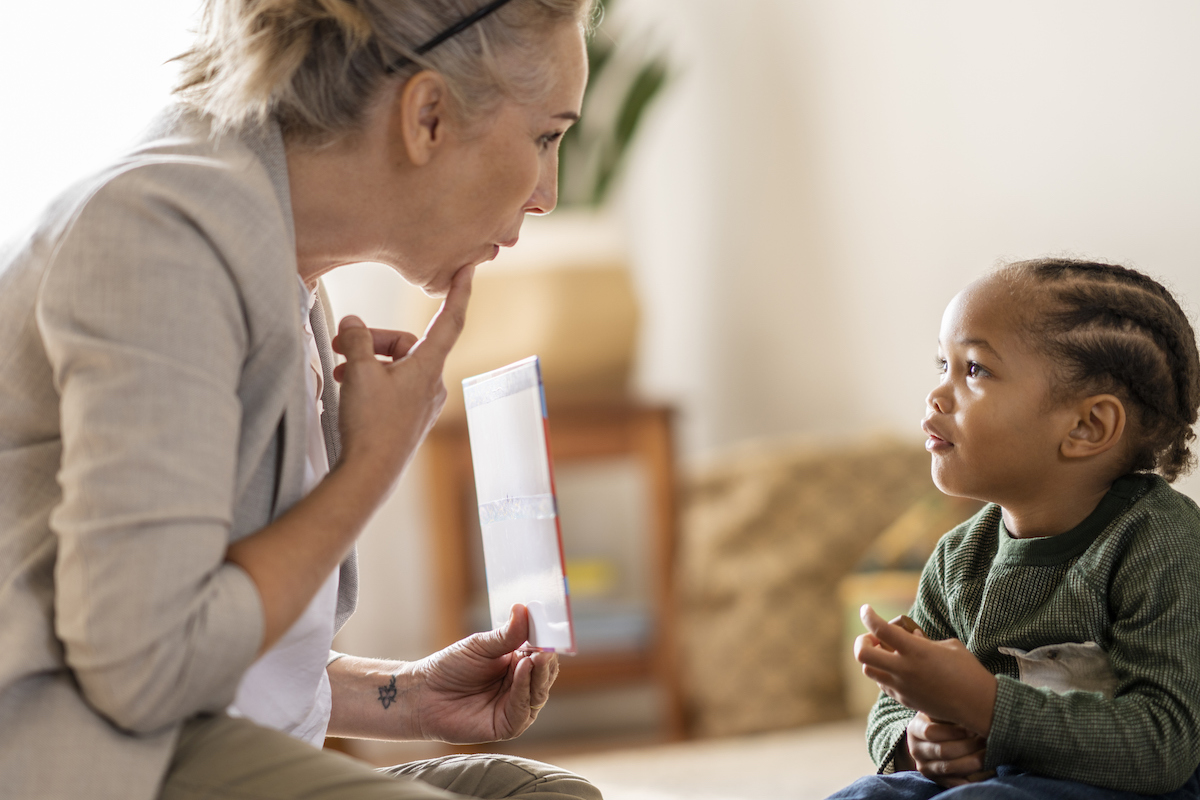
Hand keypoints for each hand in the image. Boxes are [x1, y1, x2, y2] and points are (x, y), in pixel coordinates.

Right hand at [330, 264, 472, 479]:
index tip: (468, 268)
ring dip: (369, 363)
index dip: (459, 291)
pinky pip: (394, 386)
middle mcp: (433, 384)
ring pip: (397, 366)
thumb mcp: (358, 372)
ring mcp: (423, 403)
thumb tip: (353, 324)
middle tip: (344, 346)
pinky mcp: (411, 418)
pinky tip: (350, 389)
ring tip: (342, 372)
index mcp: (428, 367)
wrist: (369, 473)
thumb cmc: (369, 425)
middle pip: (406, 344)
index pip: (450, 319)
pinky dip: (373, 380)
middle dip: (373, 341)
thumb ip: (357, 340)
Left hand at [409, 604, 559, 743]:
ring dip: (538, 674)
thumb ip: (506, 634)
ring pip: (538, 693)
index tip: (550, 630)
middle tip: (545, 646)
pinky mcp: (508, 726)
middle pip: (544, 675)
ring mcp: (516, 707)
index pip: (542, 654)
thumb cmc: (450, 667)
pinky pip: (523, 710)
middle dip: (545, 660)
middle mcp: (521, 686)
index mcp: (518, 664)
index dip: (547, 643)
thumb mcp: (480, 645)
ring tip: (535, 656)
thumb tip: (524, 609)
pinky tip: (522, 670)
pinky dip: (525, 690)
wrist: (423, 693)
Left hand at [855, 605, 996, 736]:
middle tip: (872, 637)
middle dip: (862, 642)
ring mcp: (902, 687)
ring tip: (884, 653)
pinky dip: (882, 673)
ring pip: (868, 671)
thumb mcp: (949, 647)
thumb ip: (924, 640)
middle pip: (862, 654)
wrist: (978, 705)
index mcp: (915, 650)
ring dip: (871, 659)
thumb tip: (911, 635)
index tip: (865, 609)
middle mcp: (903, 669)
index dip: (868, 616)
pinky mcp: (904, 700)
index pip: (880, 629)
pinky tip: (895, 669)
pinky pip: (882, 684)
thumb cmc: (968, 671)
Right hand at [906, 712, 993, 786]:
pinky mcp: (937, 780)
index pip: (930, 732)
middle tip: (986, 739)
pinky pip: (955, 783)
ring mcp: (925, 767)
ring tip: (991, 752)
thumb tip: (969, 704)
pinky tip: (986, 770)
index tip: (972, 727)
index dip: (953, 731)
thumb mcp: (939, 710)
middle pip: (942, 751)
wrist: (934, 739)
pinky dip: (972, 779)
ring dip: (973, 761)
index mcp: (915, 729)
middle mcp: (916, 750)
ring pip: (950, 768)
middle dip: (968, 745)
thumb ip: (948, 708)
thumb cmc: (943, 719)